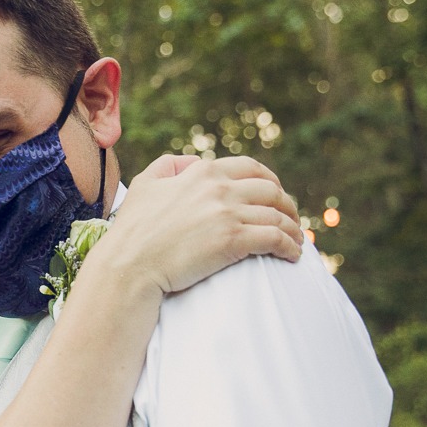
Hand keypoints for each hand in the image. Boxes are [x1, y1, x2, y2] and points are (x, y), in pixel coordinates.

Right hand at [100, 153, 303, 294]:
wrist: (129, 265)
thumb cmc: (133, 230)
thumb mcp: (144, 184)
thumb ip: (169, 165)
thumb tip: (193, 161)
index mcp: (202, 172)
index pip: (250, 168)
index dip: (270, 181)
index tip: (276, 196)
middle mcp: (219, 188)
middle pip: (271, 190)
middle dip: (286, 205)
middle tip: (291, 219)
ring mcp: (228, 213)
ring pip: (277, 215)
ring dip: (292, 228)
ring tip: (297, 241)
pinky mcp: (233, 240)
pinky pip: (274, 238)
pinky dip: (289, 246)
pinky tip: (292, 255)